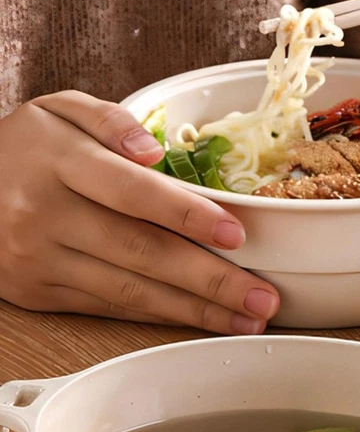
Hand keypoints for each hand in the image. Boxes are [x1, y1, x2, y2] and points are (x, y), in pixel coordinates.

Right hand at [0, 91, 279, 333]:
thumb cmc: (24, 147)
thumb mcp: (58, 110)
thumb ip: (109, 119)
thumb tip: (154, 149)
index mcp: (57, 161)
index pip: (132, 192)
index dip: (187, 215)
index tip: (237, 235)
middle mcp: (44, 215)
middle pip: (141, 252)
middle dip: (211, 280)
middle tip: (263, 298)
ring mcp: (38, 261)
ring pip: (130, 290)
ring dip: (196, 310)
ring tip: (248, 320)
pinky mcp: (38, 293)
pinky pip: (110, 306)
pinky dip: (161, 316)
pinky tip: (202, 320)